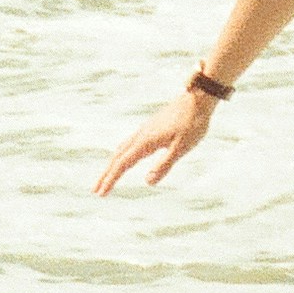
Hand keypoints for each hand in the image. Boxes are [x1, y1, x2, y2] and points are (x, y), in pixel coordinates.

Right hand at [94, 91, 213, 196]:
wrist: (197, 99)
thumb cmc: (192, 123)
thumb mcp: (181, 148)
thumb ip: (164, 164)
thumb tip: (147, 182)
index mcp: (146, 141)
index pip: (123, 164)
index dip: (111, 179)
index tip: (101, 193)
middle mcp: (141, 135)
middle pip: (117, 157)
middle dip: (106, 174)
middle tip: (96, 190)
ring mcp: (144, 130)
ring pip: (122, 149)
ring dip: (112, 165)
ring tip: (106, 177)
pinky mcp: (150, 128)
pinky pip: (129, 144)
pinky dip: (121, 155)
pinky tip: (125, 159)